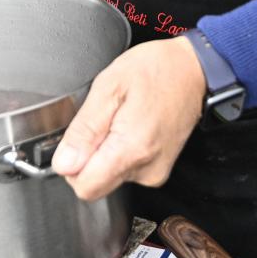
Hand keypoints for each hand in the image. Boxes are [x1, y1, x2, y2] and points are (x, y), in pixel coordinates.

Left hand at [51, 35, 205, 200]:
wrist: (193, 70)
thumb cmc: (156, 70)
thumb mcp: (109, 86)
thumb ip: (84, 130)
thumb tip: (64, 163)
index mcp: (131, 149)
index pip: (85, 187)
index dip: (72, 164)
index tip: (78, 139)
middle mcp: (146, 169)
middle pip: (96, 185)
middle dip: (88, 158)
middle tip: (102, 122)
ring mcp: (155, 172)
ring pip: (109, 177)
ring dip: (105, 153)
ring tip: (120, 119)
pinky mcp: (159, 170)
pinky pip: (125, 171)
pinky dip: (120, 152)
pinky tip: (130, 126)